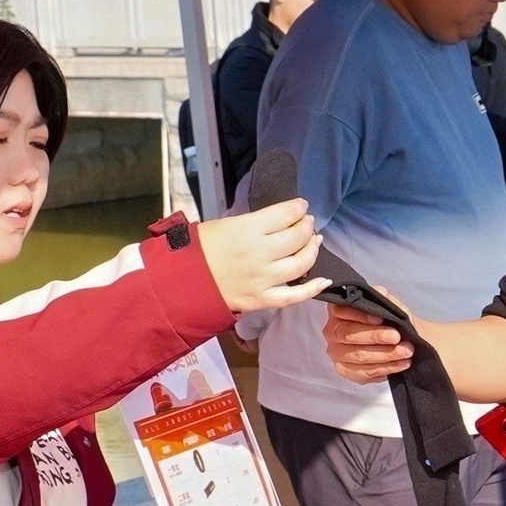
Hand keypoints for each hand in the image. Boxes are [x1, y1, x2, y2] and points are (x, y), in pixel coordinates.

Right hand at [199, 199, 326, 312]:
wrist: (180, 281)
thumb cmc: (198, 249)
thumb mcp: (224, 224)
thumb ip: (254, 223)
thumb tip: (278, 220)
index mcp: (248, 229)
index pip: (286, 214)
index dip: (299, 208)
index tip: (301, 206)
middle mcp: (260, 253)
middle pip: (298, 237)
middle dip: (306, 226)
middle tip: (307, 222)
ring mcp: (263, 278)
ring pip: (302, 263)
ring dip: (313, 249)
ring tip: (314, 241)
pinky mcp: (262, 299)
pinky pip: (295, 296)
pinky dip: (313, 289)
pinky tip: (325, 280)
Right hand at [323, 301, 413, 382]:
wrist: (398, 340)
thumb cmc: (388, 320)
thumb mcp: (388, 306)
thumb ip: (384, 299)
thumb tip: (381, 292)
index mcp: (338, 310)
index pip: (343, 311)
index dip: (361, 315)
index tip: (381, 318)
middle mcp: (332, 332)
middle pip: (349, 335)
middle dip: (376, 336)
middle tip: (397, 337)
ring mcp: (337, 353)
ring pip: (359, 356)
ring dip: (386, 355)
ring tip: (406, 351)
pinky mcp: (346, 371)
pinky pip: (364, 372)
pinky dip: (386, 368)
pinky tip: (401, 364)